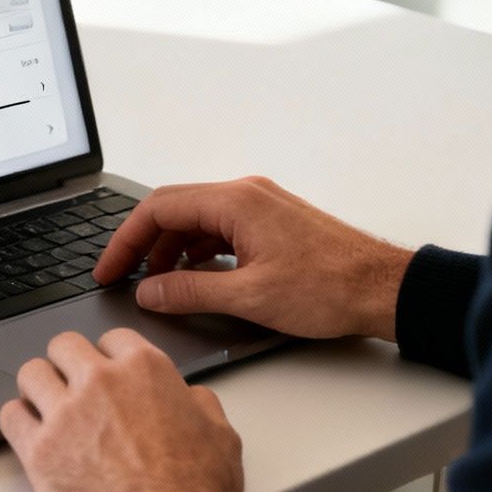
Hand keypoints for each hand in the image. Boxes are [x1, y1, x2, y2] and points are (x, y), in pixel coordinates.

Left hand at [0, 329, 243, 491]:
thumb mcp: (221, 435)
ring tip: (46, 408)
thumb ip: (200, 404)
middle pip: (63, 346)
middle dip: (68, 364)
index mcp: (144, 370)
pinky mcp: (39, 450)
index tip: (107, 373)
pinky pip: (9, 416)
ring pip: (30, 373)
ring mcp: (65, 414)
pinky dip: (18, 421)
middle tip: (73, 387)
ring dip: (38, 388)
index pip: (112, 338)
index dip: (110, 357)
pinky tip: (30, 433)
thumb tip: (190, 398)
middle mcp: (100, 382)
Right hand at [94, 176, 413, 342]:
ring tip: (158, 284)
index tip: (110, 269)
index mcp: (236, 202)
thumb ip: (189, 292)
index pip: (159, 208)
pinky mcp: (274, 222)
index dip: (126, 241)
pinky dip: (199, 250)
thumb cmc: (329, 288)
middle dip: (143, 243)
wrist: (382, 288)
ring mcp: (262, 206)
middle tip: (123, 277)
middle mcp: (246, 194)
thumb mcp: (248, 296)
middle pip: (174, 208)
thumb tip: (149, 291)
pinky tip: (195, 277)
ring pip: (198, 218)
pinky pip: (221, 227)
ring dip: (172, 249)